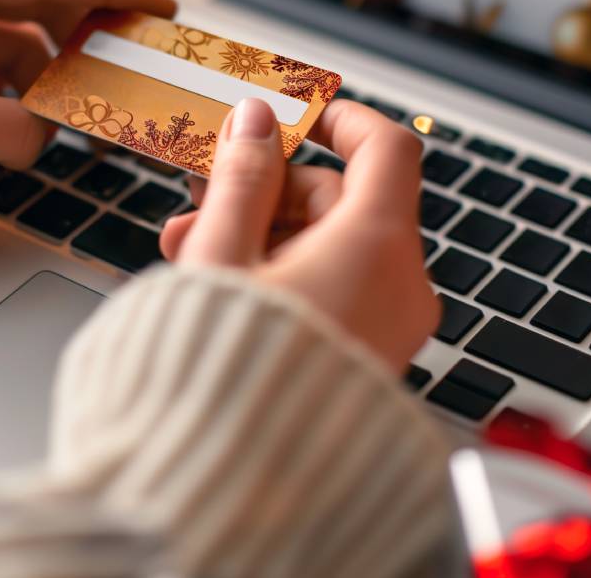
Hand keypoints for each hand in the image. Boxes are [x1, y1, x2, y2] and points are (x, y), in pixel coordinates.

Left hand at [0, 0, 174, 167]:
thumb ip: (11, 130)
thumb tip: (45, 141)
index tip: (162, 7)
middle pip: (35, 11)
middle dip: (83, 45)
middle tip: (132, 70)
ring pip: (7, 48)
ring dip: (43, 83)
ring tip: (82, 118)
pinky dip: (7, 97)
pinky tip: (32, 127)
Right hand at [160, 98, 437, 367]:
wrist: (237, 478)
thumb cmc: (231, 372)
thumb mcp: (223, 254)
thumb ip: (241, 177)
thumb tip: (255, 121)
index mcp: (377, 246)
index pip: (385, 147)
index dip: (339, 118)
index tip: (294, 114)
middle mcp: (400, 285)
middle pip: (345, 199)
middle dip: (268, 190)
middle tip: (205, 194)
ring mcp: (388, 326)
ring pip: (332, 248)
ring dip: (263, 233)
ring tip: (190, 247)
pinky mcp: (366, 358)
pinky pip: (334, 291)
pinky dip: (285, 274)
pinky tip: (222, 280)